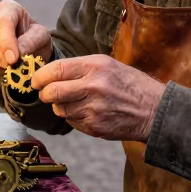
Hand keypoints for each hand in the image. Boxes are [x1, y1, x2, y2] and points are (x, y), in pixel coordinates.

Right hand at [0, 0, 52, 77]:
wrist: (29, 46)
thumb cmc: (34, 37)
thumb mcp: (41, 36)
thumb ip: (32, 41)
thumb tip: (18, 52)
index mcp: (8, 8)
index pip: (2, 22)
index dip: (6, 42)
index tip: (13, 59)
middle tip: (12, 67)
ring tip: (11, 68)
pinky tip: (3, 70)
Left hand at [31, 55, 164, 142]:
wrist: (154, 110)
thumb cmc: (130, 84)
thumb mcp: (108, 65)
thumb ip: (80, 68)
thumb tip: (50, 73)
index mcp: (95, 66)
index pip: (56, 69)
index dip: (40, 76)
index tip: (36, 80)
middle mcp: (93, 86)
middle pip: (52, 92)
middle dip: (44, 94)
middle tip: (45, 93)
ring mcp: (94, 108)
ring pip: (60, 109)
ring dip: (60, 106)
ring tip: (73, 102)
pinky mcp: (95, 126)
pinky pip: (72, 122)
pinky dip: (73, 117)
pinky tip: (87, 112)